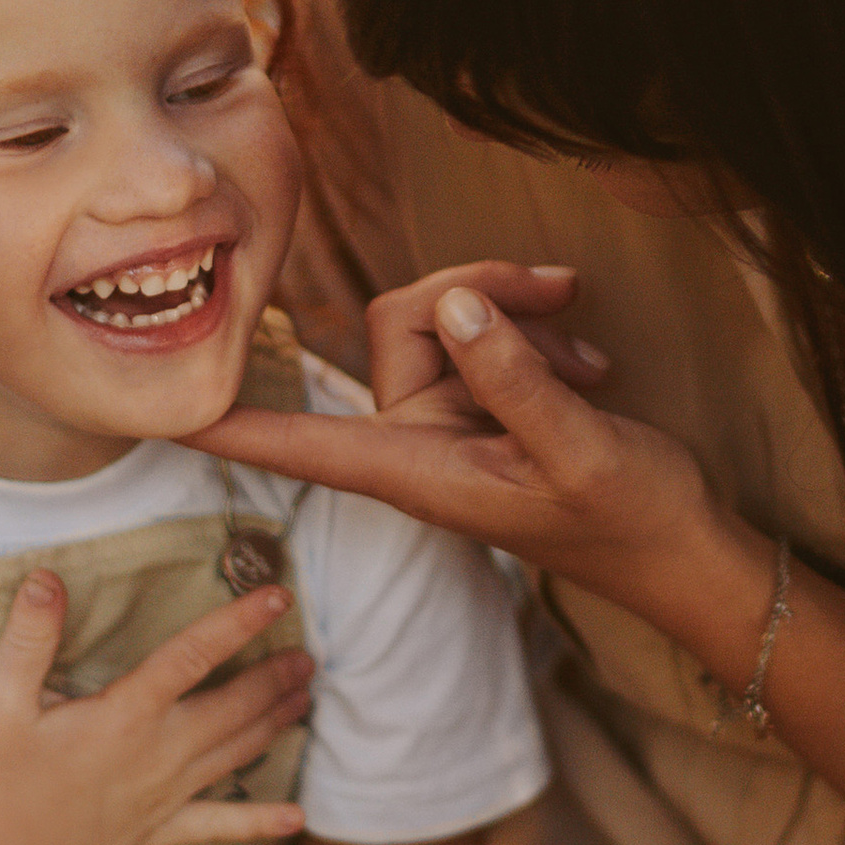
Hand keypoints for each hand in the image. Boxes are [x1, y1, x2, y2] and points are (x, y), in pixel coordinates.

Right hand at [0, 571, 309, 844]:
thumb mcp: (1, 699)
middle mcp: (159, 752)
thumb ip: (29, 636)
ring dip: (275, 725)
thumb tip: (47, 577)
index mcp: (126, 713)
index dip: (239, 622)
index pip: (194, 655)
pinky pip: (219, 827)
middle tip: (307, 658)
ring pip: (236, 754)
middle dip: (275, 678)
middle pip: (234, 707)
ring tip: (305, 700)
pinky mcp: (159, 832)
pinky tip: (297, 819)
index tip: (279, 598)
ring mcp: (165, 796)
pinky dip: (260, 822)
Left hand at [183, 261, 718, 610]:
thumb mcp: (579, 447)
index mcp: (420, 472)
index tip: (159, 418)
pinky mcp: (488, 408)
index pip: (299, 447)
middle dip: (478, 292)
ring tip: (586, 356)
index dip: (228, 430)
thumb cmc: (633, 520)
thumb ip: (509, 378)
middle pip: (401, 326)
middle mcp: (421, 443)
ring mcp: (453, 424)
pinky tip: (586, 361)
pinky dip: (534, 338)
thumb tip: (450, 305)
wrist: (686, 551)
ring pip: (450, 323)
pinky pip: (484, 340)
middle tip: (561, 294)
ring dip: (519, 320)